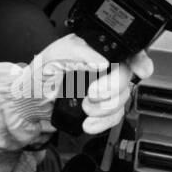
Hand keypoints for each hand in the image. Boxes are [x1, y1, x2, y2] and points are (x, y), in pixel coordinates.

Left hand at [25, 34, 153, 135]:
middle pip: (127, 76)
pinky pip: (115, 116)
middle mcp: (104, 67)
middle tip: (92, 94)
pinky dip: (104, 122)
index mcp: (96, 49)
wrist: (30, 103)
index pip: (126, 50)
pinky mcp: (102, 108)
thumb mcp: (53, 56)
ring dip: (105, 108)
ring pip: (123, 98)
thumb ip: (77, 51)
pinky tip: (90, 123)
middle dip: (112, 88)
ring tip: (85, 108)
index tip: (141, 70)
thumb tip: (101, 59)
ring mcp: (105, 88)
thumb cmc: (39, 75)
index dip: (139, 59)